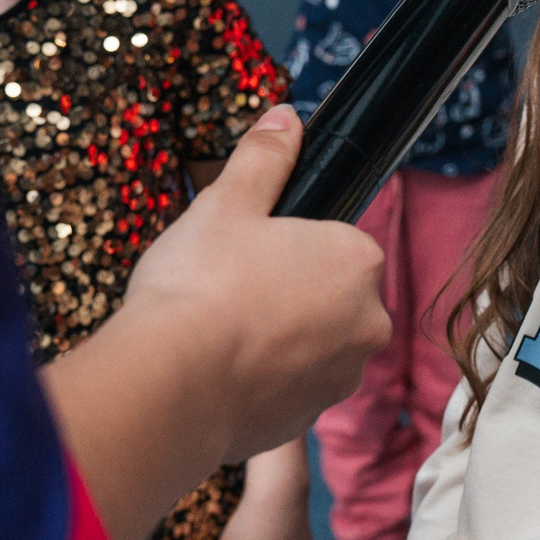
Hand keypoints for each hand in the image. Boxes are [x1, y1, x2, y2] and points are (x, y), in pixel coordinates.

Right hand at [113, 107, 389, 464]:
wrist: (172, 387)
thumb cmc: (201, 285)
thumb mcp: (227, 203)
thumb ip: (264, 158)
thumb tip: (285, 118)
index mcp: (358, 260)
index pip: (333, 240)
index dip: (285, 242)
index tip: (244, 250)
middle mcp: (367, 323)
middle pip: (325, 294)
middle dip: (283, 291)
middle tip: (224, 289)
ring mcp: (340, 379)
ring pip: (308, 344)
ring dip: (273, 338)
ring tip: (214, 331)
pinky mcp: (306, 422)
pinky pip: (287, 389)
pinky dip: (258, 380)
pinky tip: (216, 370)